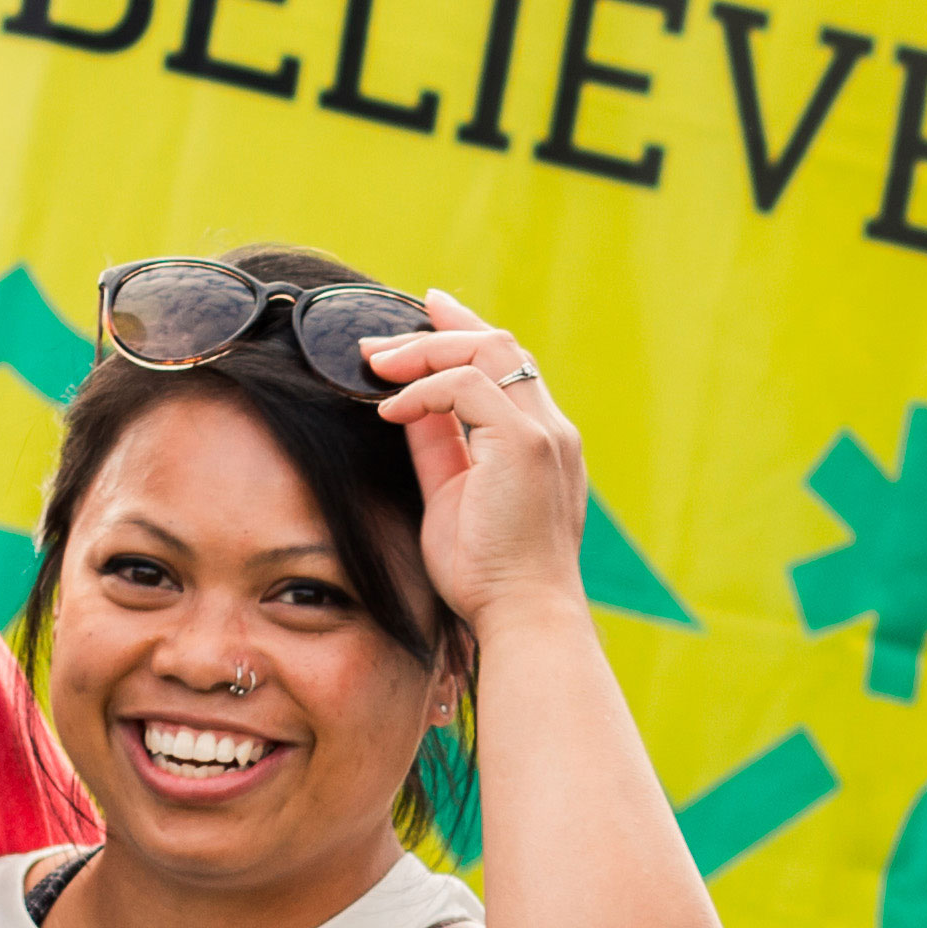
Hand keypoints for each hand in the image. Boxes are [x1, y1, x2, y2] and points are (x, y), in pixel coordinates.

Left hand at [368, 295, 590, 639]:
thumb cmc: (489, 574)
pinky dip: (422, 390)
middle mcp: (551, 428)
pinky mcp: (525, 445)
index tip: (426, 312)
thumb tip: (405, 409)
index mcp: (542, 441)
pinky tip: (390, 410)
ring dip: (423, 351)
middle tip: (378, 340)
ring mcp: (543, 434)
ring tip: (375, 365)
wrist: (522, 616)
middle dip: (438, 328)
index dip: (463, 332)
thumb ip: (439, 447)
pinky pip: (467, 387)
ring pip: (486, 351)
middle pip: (498, 345)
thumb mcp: (453, 496)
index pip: (507, 366)